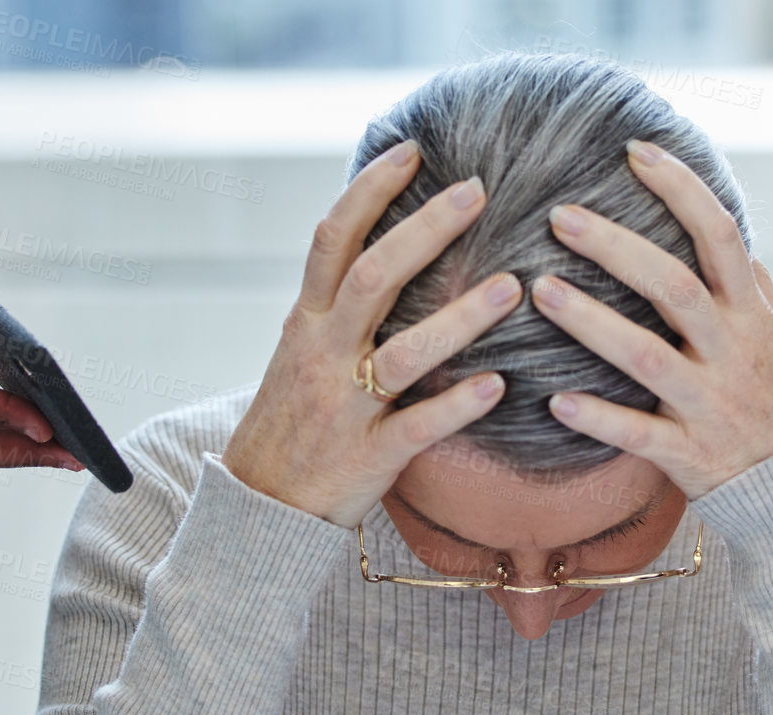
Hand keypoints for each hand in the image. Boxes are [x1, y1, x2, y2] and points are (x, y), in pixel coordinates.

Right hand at [222, 140, 517, 526]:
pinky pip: (417, 427)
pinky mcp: (367, 456)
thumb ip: (336, 304)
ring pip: (403, 353)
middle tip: (477, 193)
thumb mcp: (300, 351)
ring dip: (461, 319)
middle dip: (425, 231)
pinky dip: (458, 406)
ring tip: (513, 289)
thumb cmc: (293, 420)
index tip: (413, 151)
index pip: (332, 240)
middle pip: (372, 278)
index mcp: (306, 322)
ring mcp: (344, 406)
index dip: (370, 191)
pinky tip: (500, 386)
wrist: (259, 505)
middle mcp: (321, 355)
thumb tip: (379, 243)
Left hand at [530, 140, 772, 499]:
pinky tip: (556, 400)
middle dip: (616, 248)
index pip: (720, 236)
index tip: (635, 152)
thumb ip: (758, 295)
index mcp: (751, 317)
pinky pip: (639, 435)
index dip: (681, 189)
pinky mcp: (691, 454)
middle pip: (674, 286)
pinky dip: (599, 417)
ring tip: (542, 292)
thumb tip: (739, 245)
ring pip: (647, 356)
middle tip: (560, 217)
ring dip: (592, 322)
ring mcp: (711, 404)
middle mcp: (733, 352)